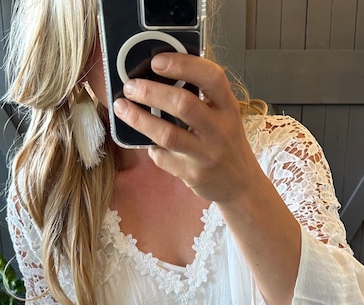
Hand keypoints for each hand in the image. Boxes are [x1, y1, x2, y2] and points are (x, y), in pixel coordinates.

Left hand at [113, 53, 258, 204]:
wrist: (241, 185)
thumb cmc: (226, 144)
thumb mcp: (223, 116)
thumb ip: (200, 98)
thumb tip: (157, 78)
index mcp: (228, 107)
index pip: (211, 77)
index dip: (183, 65)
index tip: (157, 60)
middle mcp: (220, 130)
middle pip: (183, 105)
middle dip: (150, 92)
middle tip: (130, 87)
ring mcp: (207, 155)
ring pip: (168, 134)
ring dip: (139, 119)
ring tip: (122, 108)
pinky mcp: (193, 175)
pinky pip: (163, 158)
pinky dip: (151, 148)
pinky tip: (148, 143)